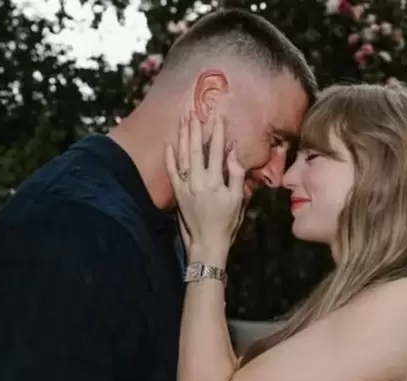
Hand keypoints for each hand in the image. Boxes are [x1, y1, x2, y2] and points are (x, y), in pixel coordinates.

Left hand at [165, 112, 245, 253]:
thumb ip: (235, 175)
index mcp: (216, 182)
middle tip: (195, 112)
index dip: (218, 132)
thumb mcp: (238, 200)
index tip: (218, 117)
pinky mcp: (178, 193)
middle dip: (196, 129)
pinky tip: (168, 143)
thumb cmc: (226, 223)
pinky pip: (171, 171)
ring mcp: (186, 186)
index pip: (217, 151)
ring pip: (182, 156)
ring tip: (183, 120)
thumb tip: (233, 153)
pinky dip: (169, 157)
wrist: (207, 243)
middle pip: (196, 149)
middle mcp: (198, 181)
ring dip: (183, 137)